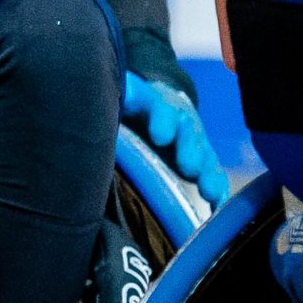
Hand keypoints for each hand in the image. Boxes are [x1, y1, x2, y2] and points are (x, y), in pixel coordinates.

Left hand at [122, 72, 228, 205]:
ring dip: (207, 174)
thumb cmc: (129, 105)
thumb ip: (111, 101)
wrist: (152, 104)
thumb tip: (86, 99)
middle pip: (188, 133)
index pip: (162, 107)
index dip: (163, 119)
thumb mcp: (119, 98)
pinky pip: (211, 174)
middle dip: (189, 149)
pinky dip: (216, 188)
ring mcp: (192, 143)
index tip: (160, 136)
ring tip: (209, 192)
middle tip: (189, 166)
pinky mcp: (199, 162)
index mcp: (157, 103)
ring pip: (203, 156)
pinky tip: (217, 204)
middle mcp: (180, 122)